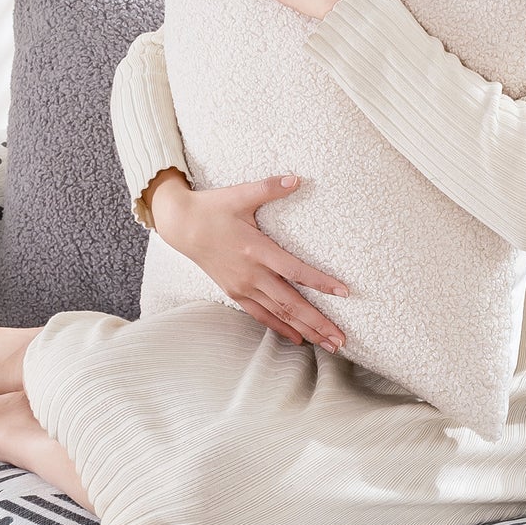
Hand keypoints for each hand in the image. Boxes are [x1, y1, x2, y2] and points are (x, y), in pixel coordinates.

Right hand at [148, 168, 349, 350]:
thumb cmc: (213, 208)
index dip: (321, 283)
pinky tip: (299, 339)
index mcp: (257, 250)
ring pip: (279, 315)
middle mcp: (251, 274)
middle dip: (318, 322)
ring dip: (305, 331)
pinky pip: (261, 316)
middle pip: (292, 304)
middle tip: (342, 339)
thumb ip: (270, 187)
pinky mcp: (235, 293)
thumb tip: (298, 178)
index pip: (296, 271)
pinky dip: (281, 328)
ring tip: (329, 346)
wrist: (181, 226)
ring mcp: (242, 287)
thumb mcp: (241, 194)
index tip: (344, 293)